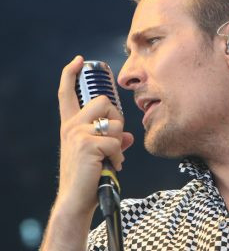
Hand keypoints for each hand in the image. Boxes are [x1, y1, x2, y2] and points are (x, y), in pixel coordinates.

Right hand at [56, 55, 133, 216]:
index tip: (78, 59)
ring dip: (119, 140)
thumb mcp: (97, 152)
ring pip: (114, 122)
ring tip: (111, 157)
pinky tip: (113, 166)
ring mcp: (78, 133)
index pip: (67, 93)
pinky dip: (119, 156)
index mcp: (71, 124)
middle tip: (113, 139)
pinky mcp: (87, 144)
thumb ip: (111, 139)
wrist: (77, 200)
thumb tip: (129, 136)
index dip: (70, 74)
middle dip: (116, 118)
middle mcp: (72, 125)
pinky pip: (117, 141)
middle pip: (104, 101)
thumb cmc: (88, 176)